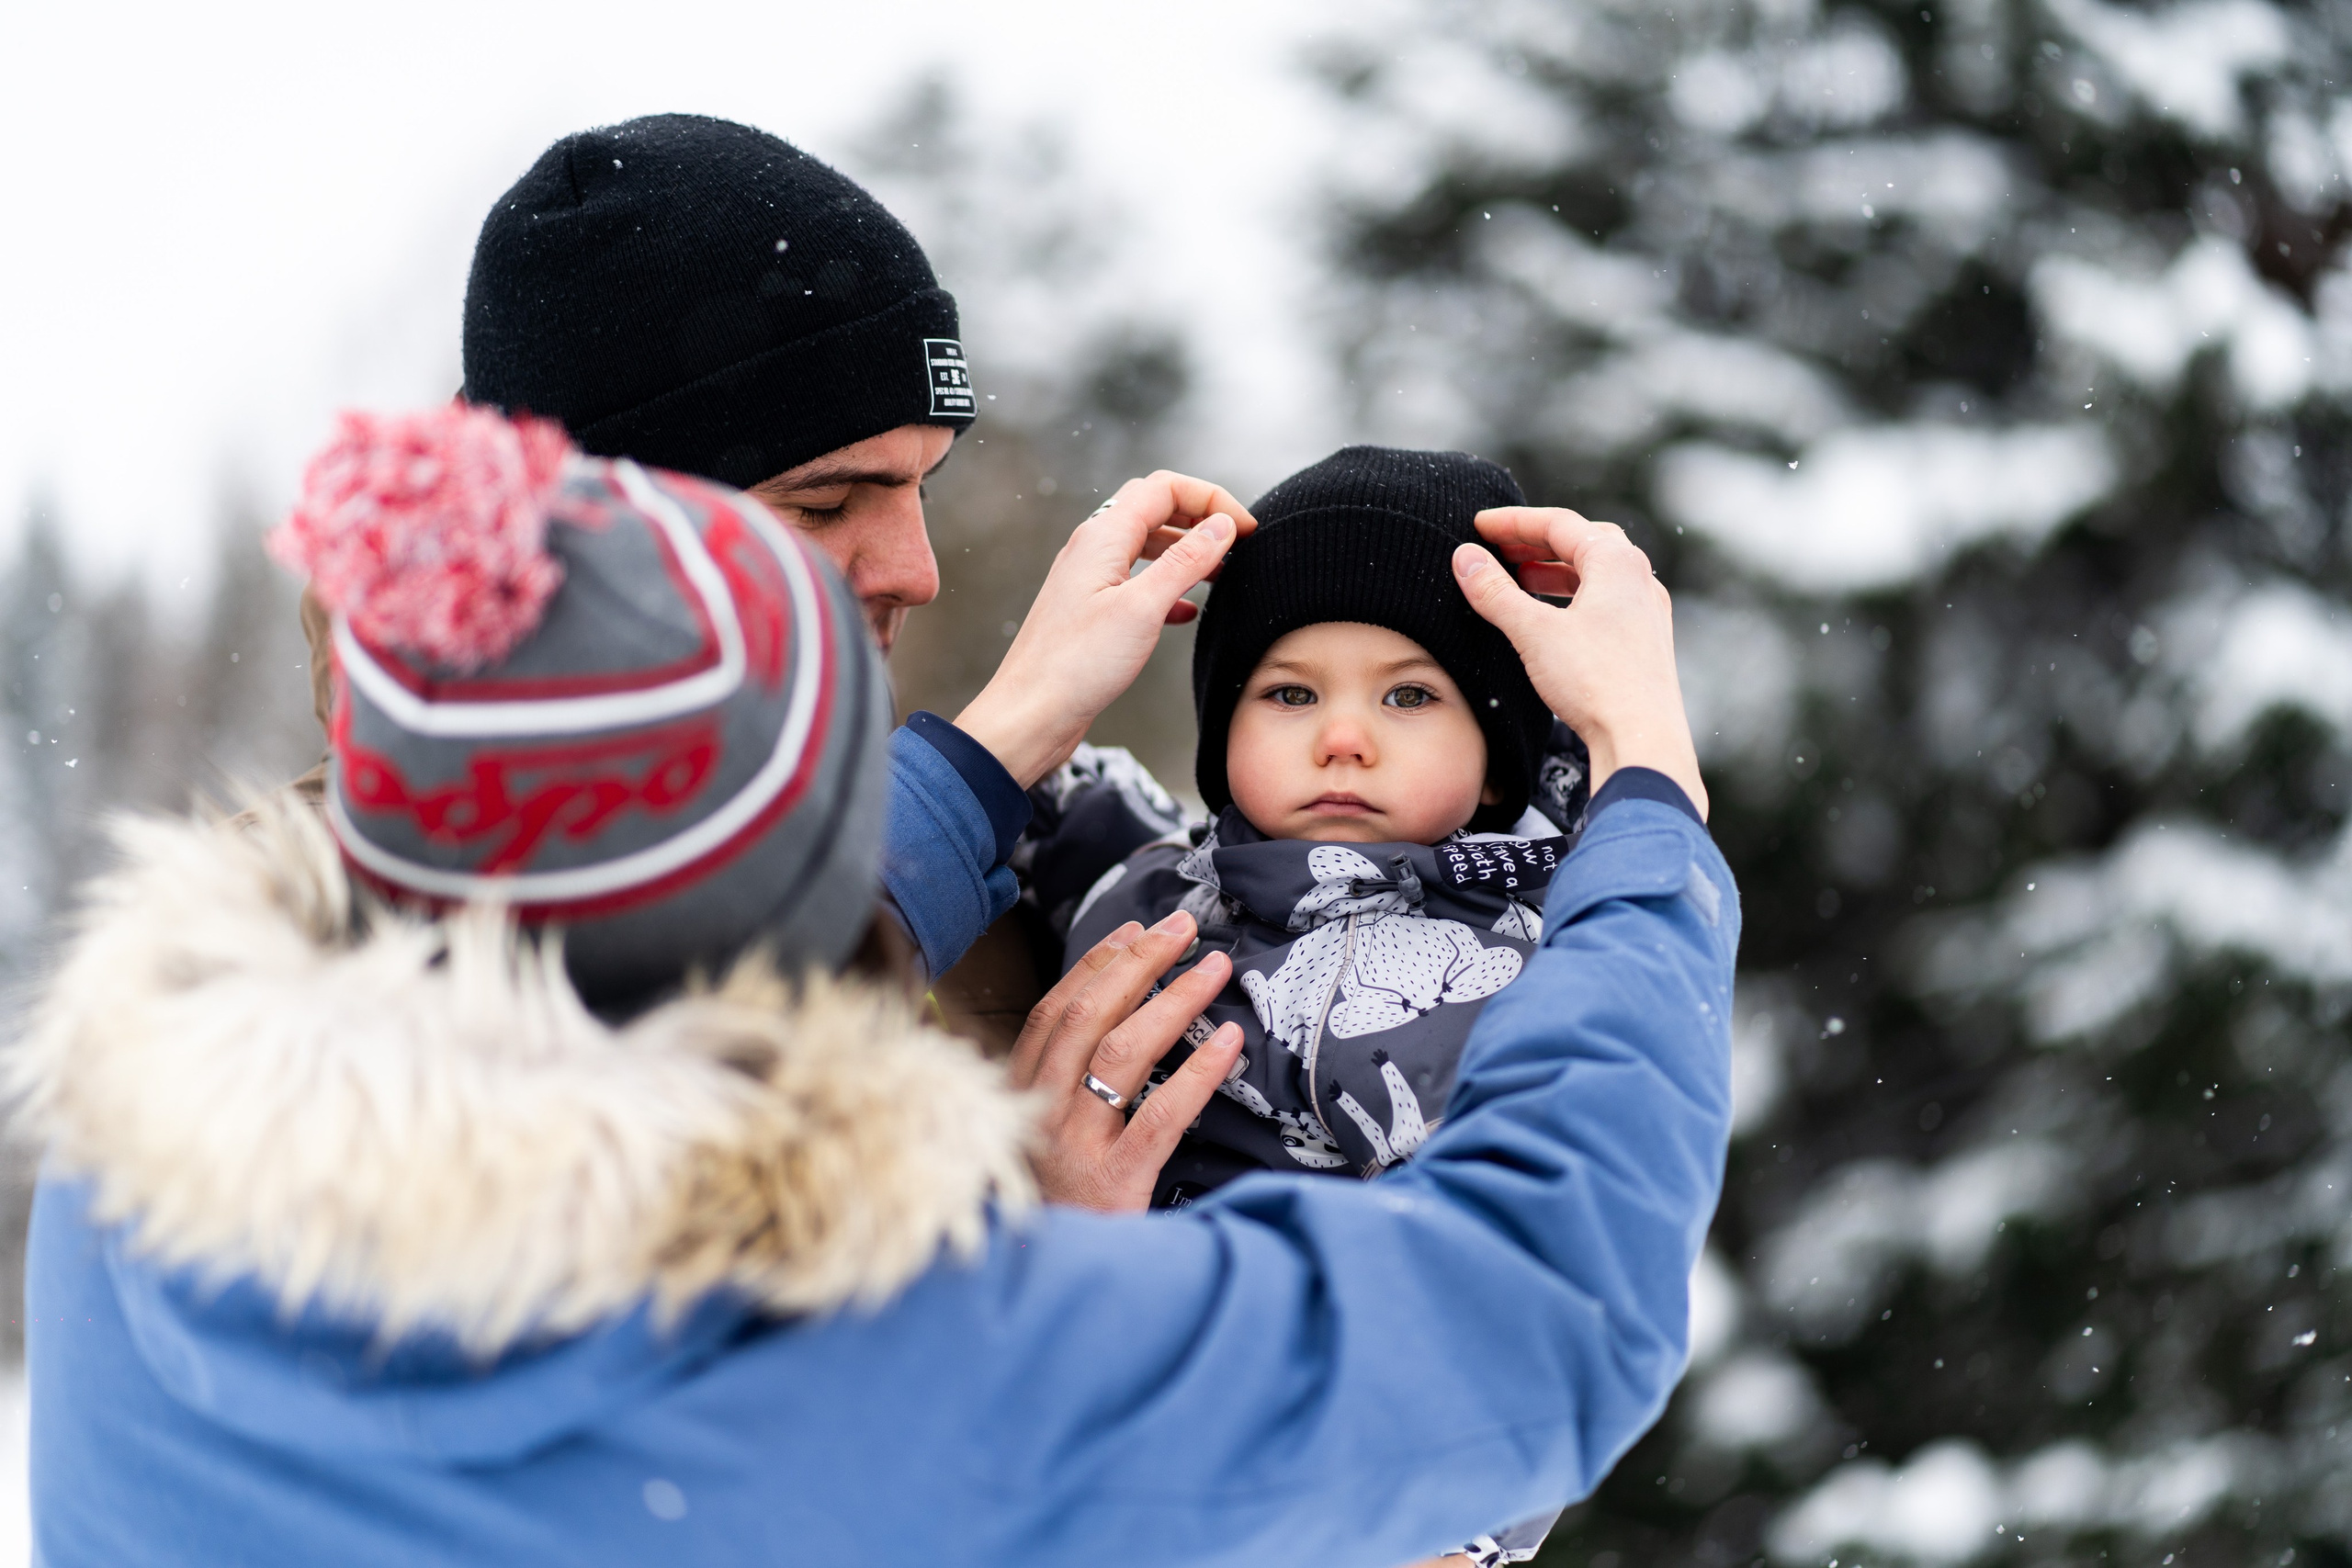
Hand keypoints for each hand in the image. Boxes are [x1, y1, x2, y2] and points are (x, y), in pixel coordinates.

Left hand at [956, 472, 1256, 786]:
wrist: (1030, 714)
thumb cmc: (1075, 665)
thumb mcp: (1143, 608)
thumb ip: (1186, 561)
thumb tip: (1222, 526)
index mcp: (1102, 537)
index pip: (1164, 488)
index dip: (1210, 499)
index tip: (1245, 528)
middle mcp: (1092, 549)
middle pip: (1154, 508)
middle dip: (1198, 518)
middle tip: (1236, 543)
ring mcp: (1089, 579)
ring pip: (1146, 546)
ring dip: (1186, 552)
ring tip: (1220, 574)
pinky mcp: (1091, 611)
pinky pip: (1137, 582)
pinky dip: (1168, 587)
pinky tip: (1187, 612)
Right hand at [1005, 910, 1245, 1212]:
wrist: (1053, 1281)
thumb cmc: (1056, 1204)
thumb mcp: (1042, 1138)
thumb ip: (1063, 1084)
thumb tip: (1114, 1014)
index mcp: (1020, 1094)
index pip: (1055, 1011)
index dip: (1096, 963)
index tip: (1136, 929)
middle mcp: (1041, 1111)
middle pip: (1088, 1017)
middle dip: (1139, 962)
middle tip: (1183, 927)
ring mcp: (1075, 1146)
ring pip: (1122, 1053)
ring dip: (1172, 1001)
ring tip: (1213, 969)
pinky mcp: (1114, 1180)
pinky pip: (1161, 1116)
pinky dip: (1197, 1073)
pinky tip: (1227, 1042)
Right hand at [1454, 507, 1707, 820]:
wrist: (1643, 739)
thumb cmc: (1595, 682)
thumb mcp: (1533, 632)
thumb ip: (1495, 592)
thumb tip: (1465, 557)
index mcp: (1616, 562)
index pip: (1559, 524)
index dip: (1513, 522)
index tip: (1479, 525)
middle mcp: (1639, 578)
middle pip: (1582, 542)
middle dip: (1536, 542)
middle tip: (1498, 548)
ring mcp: (1647, 610)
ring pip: (1596, 574)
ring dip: (1554, 571)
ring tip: (1518, 580)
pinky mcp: (1647, 641)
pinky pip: (1606, 602)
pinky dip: (1573, 597)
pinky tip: (1553, 618)